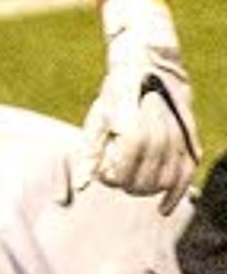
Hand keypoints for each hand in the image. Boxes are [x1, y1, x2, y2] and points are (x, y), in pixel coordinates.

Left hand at [82, 0, 199, 204]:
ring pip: (167, 179)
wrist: (150, 64)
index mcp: (133, 126)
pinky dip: (177, 194)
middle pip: (146, 179)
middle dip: (129, 186)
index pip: (124, 170)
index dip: (114, 178)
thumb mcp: (97, 118)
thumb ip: (90, 153)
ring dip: (149, 190)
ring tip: (135, 185)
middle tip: (118, 181)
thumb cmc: (117, 93)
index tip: (105, 177)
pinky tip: (164, 209)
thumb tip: (83, 187)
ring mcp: (178, 135)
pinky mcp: (190, 139)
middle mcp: (159, 131)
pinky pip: (188, 172)